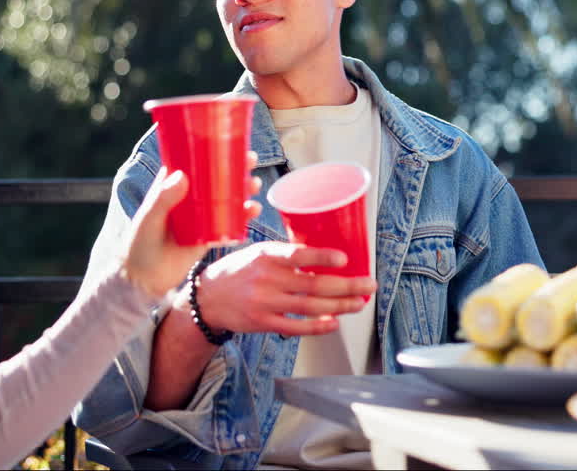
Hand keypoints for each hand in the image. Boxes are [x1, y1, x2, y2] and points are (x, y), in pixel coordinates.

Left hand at [122, 152, 261, 296]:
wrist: (145, 281)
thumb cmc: (139, 246)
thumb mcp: (149, 220)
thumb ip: (162, 199)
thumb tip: (182, 175)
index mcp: (171, 188)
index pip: (192, 162)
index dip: (211, 151)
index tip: (229, 142)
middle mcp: (188, 199)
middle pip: (215, 178)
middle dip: (235, 168)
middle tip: (251, 161)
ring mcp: (201, 217)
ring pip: (226, 198)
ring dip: (243, 189)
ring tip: (255, 185)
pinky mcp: (210, 235)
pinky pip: (230, 222)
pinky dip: (243, 215)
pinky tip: (253, 210)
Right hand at [194, 242, 376, 336]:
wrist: (207, 299)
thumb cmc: (237, 271)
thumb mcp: (257, 252)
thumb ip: (285, 253)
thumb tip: (321, 250)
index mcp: (266, 255)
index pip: (297, 254)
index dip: (322, 257)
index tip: (344, 259)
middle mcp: (266, 279)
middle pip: (314, 284)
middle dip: (347, 285)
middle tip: (369, 284)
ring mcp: (265, 303)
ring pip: (310, 306)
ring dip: (340, 306)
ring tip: (359, 303)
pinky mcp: (263, 323)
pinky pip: (296, 327)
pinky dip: (318, 326)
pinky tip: (334, 322)